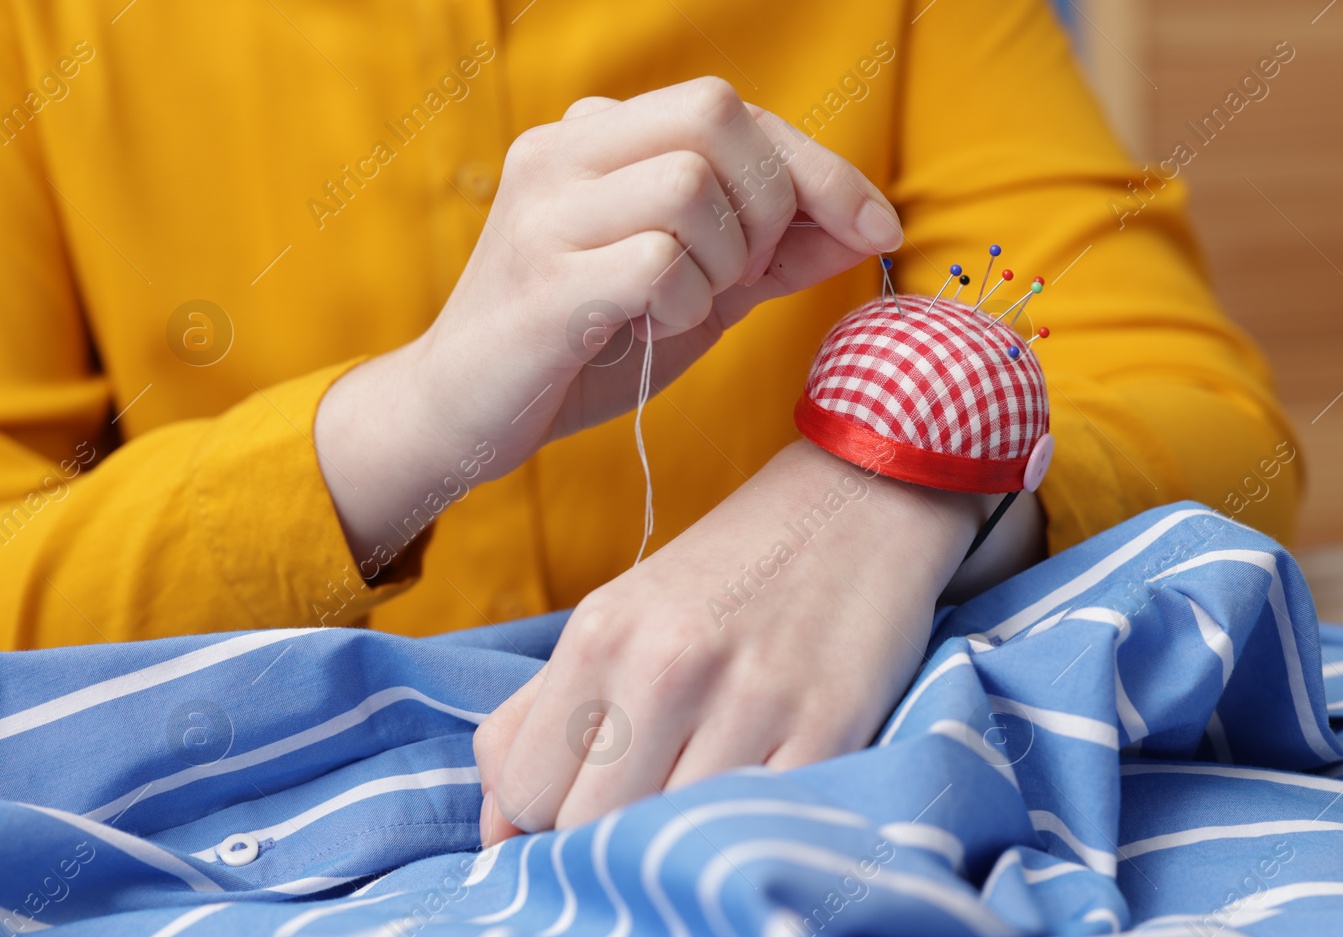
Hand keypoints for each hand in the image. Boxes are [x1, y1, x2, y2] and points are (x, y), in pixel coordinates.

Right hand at [314, 78, 901, 558]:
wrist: (462, 415)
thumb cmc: (582, 346)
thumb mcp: (693, 289)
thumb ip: (772, 252)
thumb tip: (867, 225)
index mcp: (597, 138)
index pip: (733, 110)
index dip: (819, 166)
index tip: (875, 224)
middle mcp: (562, 152)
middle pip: (715, 115)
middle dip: (769, 201)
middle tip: (747, 273)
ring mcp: (545, 211)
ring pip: (689, 187)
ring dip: (722, 263)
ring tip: (685, 308)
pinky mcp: (542, 281)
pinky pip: (658, 264)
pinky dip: (682, 306)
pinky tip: (650, 330)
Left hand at [472, 440, 990, 842]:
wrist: (863, 500)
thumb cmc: (730, 570)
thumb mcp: (617, 617)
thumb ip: (539, 715)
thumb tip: (495, 832)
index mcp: (601, 634)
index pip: (523, 792)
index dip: (544, 813)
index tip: (585, 798)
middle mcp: (666, 665)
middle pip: (586, 831)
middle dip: (604, 835)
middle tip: (646, 803)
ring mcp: (753, 701)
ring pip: (668, 845)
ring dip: (677, 841)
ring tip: (702, 799)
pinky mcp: (832, 730)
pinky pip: (756, 831)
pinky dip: (747, 833)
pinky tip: (756, 799)